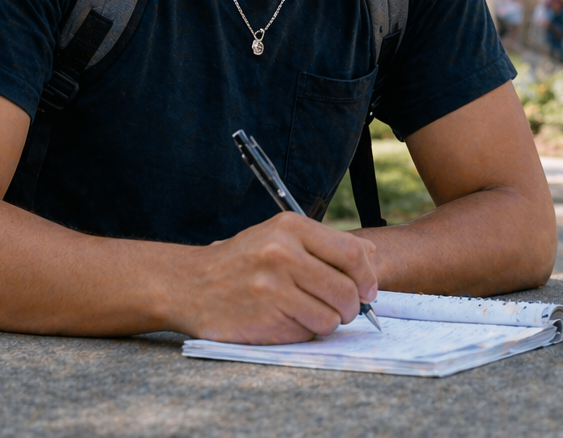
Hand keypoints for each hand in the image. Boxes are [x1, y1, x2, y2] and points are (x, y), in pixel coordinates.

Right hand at [174, 213, 377, 344]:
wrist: (190, 285)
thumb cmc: (242, 261)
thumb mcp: (279, 236)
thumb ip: (325, 244)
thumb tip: (372, 255)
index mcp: (291, 228)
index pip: (352, 253)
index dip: (367, 277)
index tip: (367, 290)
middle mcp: (283, 254)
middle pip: (346, 290)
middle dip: (352, 307)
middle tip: (343, 310)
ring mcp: (273, 287)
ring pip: (330, 317)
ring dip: (329, 323)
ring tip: (311, 314)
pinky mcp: (265, 318)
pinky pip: (307, 333)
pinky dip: (305, 333)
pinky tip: (287, 321)